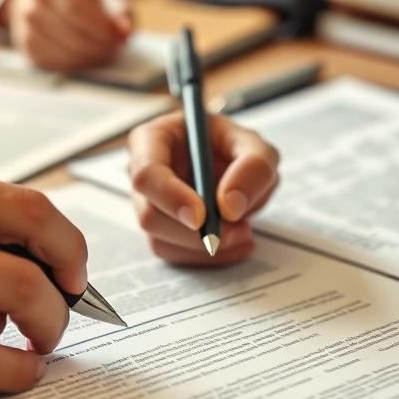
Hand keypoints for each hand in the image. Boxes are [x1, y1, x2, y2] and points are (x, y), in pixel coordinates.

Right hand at [0, 0, 132, 71]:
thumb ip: (118, 9)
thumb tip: (125, 33)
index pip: (75, 6)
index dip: (99, 26)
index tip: (118, 37)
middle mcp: (34, 0)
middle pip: (70, 32)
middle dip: (97, 45)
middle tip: (116, 49)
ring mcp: (27, 25)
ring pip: (63, 51)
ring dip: (89, 57)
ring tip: (106, 54)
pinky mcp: (27, 46)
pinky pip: (55, 63)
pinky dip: (76, 65)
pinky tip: (89, 59)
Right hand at [127, 112, 278, 265]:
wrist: (234, 167)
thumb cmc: (234, 146)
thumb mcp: (254, 145)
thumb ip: (253, 166)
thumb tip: (230, 206)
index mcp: (152, 140)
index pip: (146, 174)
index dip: (171, 197)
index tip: (202, 215)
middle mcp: (143, 176)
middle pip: (150, 215)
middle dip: (194, 232)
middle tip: (238, 229)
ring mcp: (148, 207)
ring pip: (161, 241)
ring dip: (205, 246)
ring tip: (243, 232)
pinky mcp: (161, 232)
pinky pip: (176, 255)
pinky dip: (209, 257)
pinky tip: (237, 244)